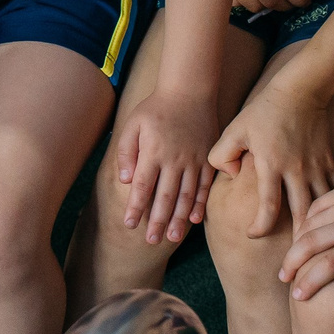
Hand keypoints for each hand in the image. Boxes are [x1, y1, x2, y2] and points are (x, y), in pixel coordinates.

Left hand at [113, 89, 219, 244]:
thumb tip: (126, 180)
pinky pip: (205, 186)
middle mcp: (174, 159)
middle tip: (150, 241)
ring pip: (186, 195)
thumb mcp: (132, 125)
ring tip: (171, 237)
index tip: (129, 224)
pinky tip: (194, 220)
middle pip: (165, 196)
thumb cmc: (156, 109)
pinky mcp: (208, 159)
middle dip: (157, 220)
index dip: (136, 207)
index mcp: (153, 152)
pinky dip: (200, 204)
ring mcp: (194, 160)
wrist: (189, 91)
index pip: (143, 186)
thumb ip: (126, 152)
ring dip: (178, 218)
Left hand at [209, 58, 333, 238]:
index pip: (268, 207)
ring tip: (312, 246)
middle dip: (298, 239)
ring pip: (322, 206)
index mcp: (271, 165)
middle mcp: (297, 170)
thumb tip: (228, 177)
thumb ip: (222, 154)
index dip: (260, 227)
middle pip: (302, 214)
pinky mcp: (330, 161)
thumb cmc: (263, 111)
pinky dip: (332, 207)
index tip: (253, 235)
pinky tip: (330, 220)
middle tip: (290, 256)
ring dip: (318, 227)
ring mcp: (317, 167)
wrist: (301, 89)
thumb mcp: (234, 129)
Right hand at [281, 162, 333, 302]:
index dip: (309, 282)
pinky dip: (306, 222)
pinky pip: (317, 207)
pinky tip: (305, 233)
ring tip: (291, 259)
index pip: (329, 266)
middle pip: (309, 244)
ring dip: (296, 243)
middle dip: (291, 263)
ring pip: (309, 224)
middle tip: (284, 278)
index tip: (299, 296)